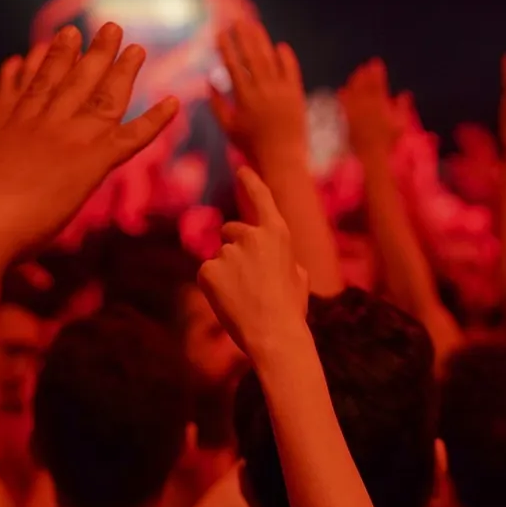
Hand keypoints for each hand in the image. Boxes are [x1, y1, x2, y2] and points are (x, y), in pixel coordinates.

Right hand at [0, 23, 178, 252]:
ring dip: (124, 72)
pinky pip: (132, 138)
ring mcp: (68, 139)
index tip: (65, 37)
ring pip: (104, 99)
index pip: (39, 88)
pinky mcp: (90, 162)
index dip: (54, 62)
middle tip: (110, 28)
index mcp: (12, 129)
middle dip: (94, 54)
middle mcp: (43, 125)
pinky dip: (155, 121)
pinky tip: (175, 103)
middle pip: (74, 82)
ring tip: (137, 47)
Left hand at [196, 167, 309, 361]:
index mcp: (277, 234)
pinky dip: (213, 287)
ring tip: (243, 298)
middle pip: (230, 231)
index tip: (242, 170)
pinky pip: (206, 274)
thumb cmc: (291, 310)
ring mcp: (227, 252)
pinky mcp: (208, 270)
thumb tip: (277, 259)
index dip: (251, 182)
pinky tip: (229, 302)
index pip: (262, 199)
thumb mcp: (298, 278)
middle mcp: (250, 235)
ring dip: (226, 273)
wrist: (274, 336)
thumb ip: (284, 259)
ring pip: (219, 258)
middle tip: (246, 278)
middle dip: (233, 247)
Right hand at [208, 20, 306, 163]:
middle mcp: (263, 91)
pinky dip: (285, 56)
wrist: (283, 158)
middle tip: (237, 21)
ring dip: (261, 40)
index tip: (220, 33)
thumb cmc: (251, 145)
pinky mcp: (296, 94)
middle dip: (243, 36)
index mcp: (245, 98)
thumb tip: (209, 81)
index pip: (233, 66)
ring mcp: (282, 91)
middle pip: (252, 56)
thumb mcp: (228, 127)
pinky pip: (291, 69)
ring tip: (254, 25)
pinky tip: (279, 46)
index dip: (226, 47)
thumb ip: (217, 104)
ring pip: (270, 58)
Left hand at [338, 59, 402, 157]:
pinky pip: (343, 104)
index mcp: (379, 105)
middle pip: (364, 86)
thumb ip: (403, 107)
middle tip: (364, 66)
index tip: (376, 63)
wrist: (372, 154)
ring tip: (355, 74)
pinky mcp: (346, 119)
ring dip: (354, 81)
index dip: (377, 72)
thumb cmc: (388, 141)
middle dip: (364, 74)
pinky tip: (342, 90)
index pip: (378, 84)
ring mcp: (355, 112)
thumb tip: (406, 94)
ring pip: (353, 92)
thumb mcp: (400, 124)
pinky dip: (343, 96)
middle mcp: (366, 106)